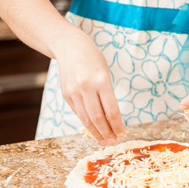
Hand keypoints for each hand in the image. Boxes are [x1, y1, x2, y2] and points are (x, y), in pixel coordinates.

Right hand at [54, 30, 125, 144]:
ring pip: (86, 119)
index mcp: (101, 81)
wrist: (69, 46)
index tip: (122, 134)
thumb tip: (112, 119)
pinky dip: (87, 123)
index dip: (117, 125)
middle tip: (113, 141)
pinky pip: (78, 113)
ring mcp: (74, 92)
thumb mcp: (105, 73)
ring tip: (105, 140)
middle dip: (107, 132)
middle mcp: (86, 87)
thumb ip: (107, 95)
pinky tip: (94, 129)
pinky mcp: (66, 94)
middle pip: (97, 118)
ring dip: (96, 132)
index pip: (111, 110)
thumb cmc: (93, 59)